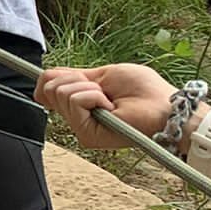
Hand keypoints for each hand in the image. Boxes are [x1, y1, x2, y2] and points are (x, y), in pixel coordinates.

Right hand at [35, 64, 176, 149]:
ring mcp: (80, 127)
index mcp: (80, 103)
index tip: (75, 77)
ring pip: (61, 93)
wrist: (165, 107)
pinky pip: (75, 101)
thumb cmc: (144, 90)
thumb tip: (46, 77)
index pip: (46, 86)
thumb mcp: (103, 75)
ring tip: (109, 99)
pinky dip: (94, 95)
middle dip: (76, 79)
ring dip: (89, 88)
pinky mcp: (86, 134)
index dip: (53, 77)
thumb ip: (74, 77)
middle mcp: (77, 117)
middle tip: (102, 90)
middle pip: (50, 87)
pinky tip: (110, 106)